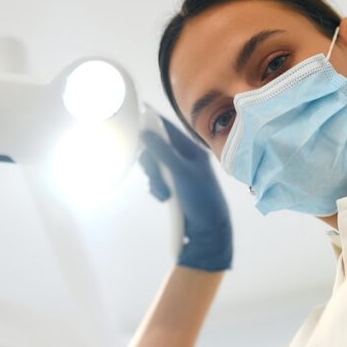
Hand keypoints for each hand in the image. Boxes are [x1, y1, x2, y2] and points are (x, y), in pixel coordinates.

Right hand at [139, 115, 232, 271]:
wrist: (209, 231)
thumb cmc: (201, 199)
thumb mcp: (181, 173)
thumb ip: (163, 152)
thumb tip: (145, 132)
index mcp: (192, 150)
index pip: (168, 129)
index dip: (152, 122)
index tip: (136, 116)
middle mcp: (185, 158)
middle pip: (156, 149)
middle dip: (152, 163)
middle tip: (154, 173)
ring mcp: (179, 173)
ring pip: (154, 166)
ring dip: (155, 180)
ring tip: (165, 194)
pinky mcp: (174, 187)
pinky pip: (157, 180)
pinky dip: (157, 189)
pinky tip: (165, 198)